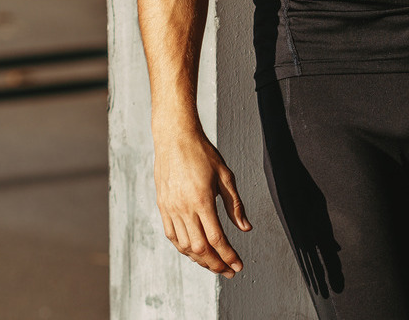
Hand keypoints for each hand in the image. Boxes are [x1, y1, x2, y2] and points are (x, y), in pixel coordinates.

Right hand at [153, 127, 251, 276]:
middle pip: (200, 248)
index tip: (238, 265)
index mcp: (202, 200)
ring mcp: (170, 209)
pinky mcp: (163, 207)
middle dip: (216, 264)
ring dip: (200, 260)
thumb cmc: (202, 153)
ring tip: (214, 264)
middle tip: (229, 271)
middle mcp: (184, 208)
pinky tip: (194, 251)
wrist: (175, 138)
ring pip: (185, 246)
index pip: (217, 239)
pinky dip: (184, 248)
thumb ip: (235, 204)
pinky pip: (172, 236)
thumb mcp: (225, 175)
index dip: (228, 255)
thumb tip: (246, 228)